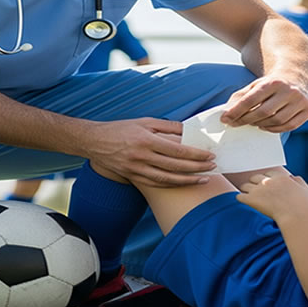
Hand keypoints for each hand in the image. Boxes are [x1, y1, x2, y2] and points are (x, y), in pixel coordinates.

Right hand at [82, 118, 215, 187]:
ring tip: (203, 179)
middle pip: (176, 166)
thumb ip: (168, 126)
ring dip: (188, 180)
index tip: (209, 155)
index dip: (196, 154)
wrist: (95, 141)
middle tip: (213, 167)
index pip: (178, 149)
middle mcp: (142, 156)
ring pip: (167, 179)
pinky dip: (172, 185)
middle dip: (197, 168)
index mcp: (147, 140)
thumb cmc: (122, 128)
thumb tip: (189, 130)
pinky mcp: (133, 177)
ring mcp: (137, 169)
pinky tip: (183, 183)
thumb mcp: (145, 121)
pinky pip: (156, 184)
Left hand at [220, 75, 307, 131]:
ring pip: (277, 121)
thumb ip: (241, 97)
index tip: (225, 119)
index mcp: (273, 81)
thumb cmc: (272, 85)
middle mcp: (289, 90)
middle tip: (236, 124)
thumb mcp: (256, 85)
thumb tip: (226, 113)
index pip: (251, 99)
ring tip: (253, 123)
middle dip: (246, 120)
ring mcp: (301, 100)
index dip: (236, 111)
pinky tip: (265, 126)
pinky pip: (289, 126)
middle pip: (263, 112)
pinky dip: (274, 129)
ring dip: (261, 125)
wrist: (298, 78)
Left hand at [236, 169, 307, 221]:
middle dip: (255, 184)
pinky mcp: (252, 200)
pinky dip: (241, 199)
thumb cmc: (304, 206)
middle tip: (255, 192)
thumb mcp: (305, 190)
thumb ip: (298, 182)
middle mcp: (268, 181)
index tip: (266, 186)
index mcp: (280, 177)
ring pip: (245, 186)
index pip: (267, 174)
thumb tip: (294, 178)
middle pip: (254, 178)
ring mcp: (259, 190)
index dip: (266, 180)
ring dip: (247, 191)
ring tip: (248, 197)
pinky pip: (240, 196)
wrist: (297, 217)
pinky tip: (244, 203)